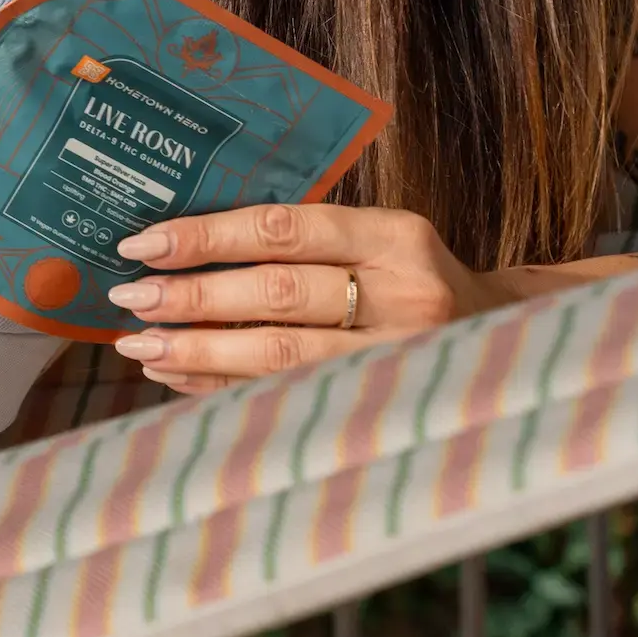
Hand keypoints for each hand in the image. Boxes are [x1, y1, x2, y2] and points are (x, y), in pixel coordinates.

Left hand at [104, 204, 508, 394]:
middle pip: (278, 297)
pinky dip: (227, 388)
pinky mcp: (389, 406)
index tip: (143, 244)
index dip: (207, 237)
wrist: (506, 337)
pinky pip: (290, 398)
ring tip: (141, 346)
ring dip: (200, 352)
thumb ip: (298, 237)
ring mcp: (402, 359)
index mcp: (394, 236)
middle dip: (194, 299)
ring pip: (283, 359)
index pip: (283, 230)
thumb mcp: (373, 238)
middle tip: (131, 299)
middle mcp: (404, 296)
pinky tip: (179, 379)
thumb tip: (178, 240)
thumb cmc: (406, 276)